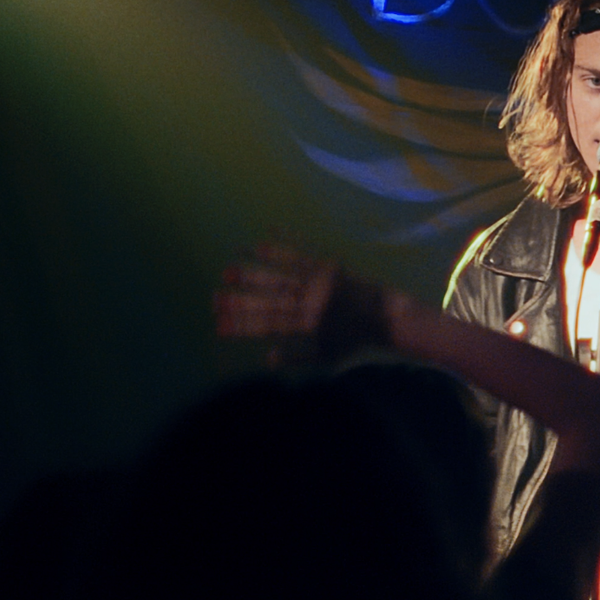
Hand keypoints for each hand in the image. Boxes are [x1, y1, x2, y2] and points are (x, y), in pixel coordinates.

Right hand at [215, 243, 390, 364]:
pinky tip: (262, 240)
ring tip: (227, 269)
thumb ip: (297, 357)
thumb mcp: (327, 356)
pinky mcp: (326, 266)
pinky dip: (282, 246)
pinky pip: (301, 254)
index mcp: (308, 325)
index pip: (268, 325)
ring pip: (279, 276)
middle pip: (268, 301)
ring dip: (252, 272)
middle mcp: (310, 302)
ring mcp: (318, 282)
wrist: (385, 315)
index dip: (242, 326)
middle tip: (214, 298)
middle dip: (239, 300)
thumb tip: (267, 359)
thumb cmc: (353, 339)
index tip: (218, 326)